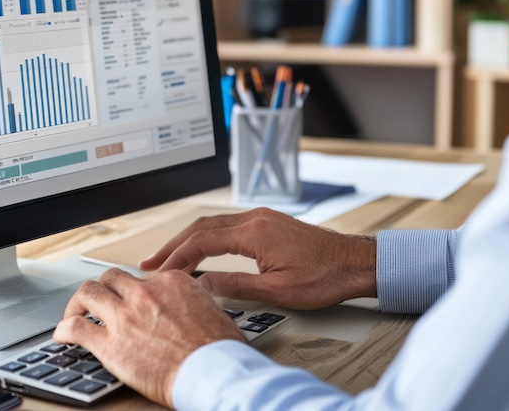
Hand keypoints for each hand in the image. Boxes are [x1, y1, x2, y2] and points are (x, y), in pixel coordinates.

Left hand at [53, 268, 243, 407]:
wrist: (214, 373)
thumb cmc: (219, 349)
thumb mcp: (214, 308)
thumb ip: (196, 296)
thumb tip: (195, 292)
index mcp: (170, 282)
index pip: (140, 278)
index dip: (132, 291)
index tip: (129, 301)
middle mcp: (144, 293)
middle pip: (111, 278)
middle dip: (102, 289)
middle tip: (97, 302)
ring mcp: (125, 316)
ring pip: (88, 293)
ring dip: (77, 302)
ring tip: (73, 313)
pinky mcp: (110, 343)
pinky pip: (76, 328)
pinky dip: (63, 330)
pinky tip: (61, 336)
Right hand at [139, 207, 376, 309]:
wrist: (357, 263)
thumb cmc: (325, 277)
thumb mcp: (277, 290)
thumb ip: (234, 285)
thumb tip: (201, 284)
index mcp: (254, 232)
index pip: (201, 241)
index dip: (176, 257)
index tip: (160, 271)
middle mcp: (255, 218)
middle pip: (200, 227)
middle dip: (173, 245)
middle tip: (151, 262)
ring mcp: (261, 218)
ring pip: (212, 224)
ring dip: (188, 240)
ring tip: (169, 258)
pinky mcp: (267, 223)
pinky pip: (227, 226)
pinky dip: (206, 238)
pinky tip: (200, 251)